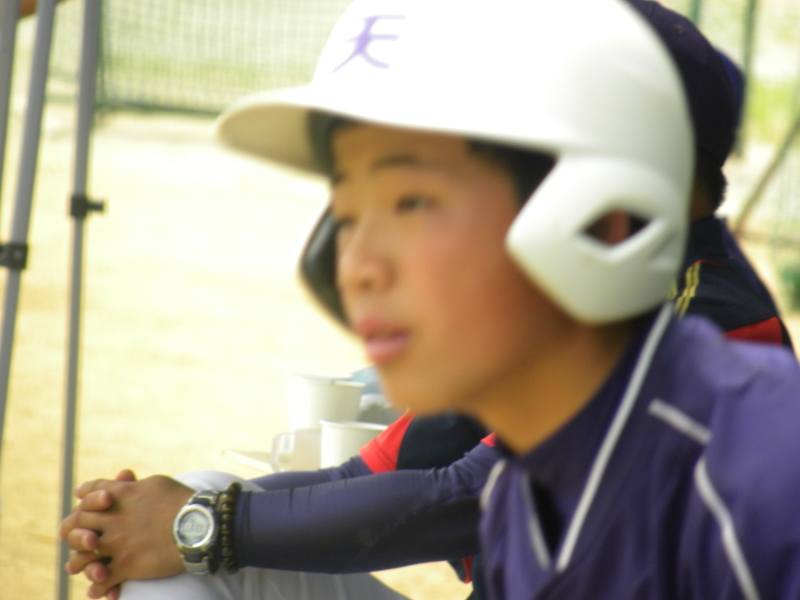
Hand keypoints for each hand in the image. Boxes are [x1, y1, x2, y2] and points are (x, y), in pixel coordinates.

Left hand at [60, 470, 193, 598]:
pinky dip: (97, 586)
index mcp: (120, 494)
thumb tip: (124, 480)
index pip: (89, 493)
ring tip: (76, 567)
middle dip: (72, 531)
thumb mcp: (156, 483)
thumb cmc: (182, 501)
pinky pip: (102, 579)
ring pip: (82, 554)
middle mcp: (113, 517)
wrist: (198, 525)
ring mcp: (117, 542)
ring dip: (77, 562)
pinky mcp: (126, 564)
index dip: (83, 499)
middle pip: (77, 522)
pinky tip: (96, 590)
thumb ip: (134, 485)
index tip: (80, 503)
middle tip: (78, 538)